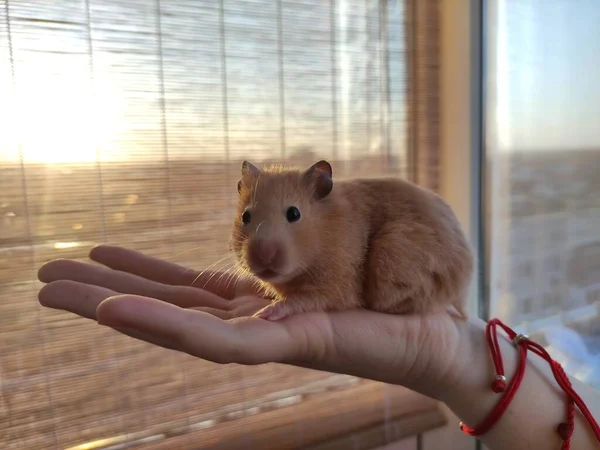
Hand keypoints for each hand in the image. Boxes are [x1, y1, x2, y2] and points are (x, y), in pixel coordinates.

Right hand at [37, 245, 480, 401]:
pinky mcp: (291, 346)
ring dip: (114, 309)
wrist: (439, 333)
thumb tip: (267, 205)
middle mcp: (255, 327)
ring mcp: (267, 343)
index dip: (139, 275)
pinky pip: (219, 341)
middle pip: (170, 310)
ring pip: (178, 328)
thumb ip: (292, 245)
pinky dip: (165, 326)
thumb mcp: (328, 257)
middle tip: (44, 278)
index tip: (92, 259)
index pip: (189, 292)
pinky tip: (115, 310)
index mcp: (262, 307)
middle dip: (106, 292)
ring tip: (53, 292)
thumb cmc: (390, 294)